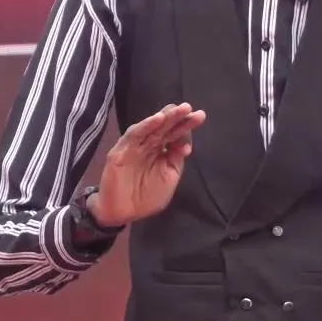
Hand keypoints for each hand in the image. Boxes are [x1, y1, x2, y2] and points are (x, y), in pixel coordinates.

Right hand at [87, 103, 206, 228]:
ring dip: (164, 117)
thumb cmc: (147, 197)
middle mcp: (149, 145)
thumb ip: (175, 160)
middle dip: (178, 117)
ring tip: (178, 110)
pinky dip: (145, 126)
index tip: (200, 116)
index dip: (186, 125)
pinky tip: (157, 119)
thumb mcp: (168, 178)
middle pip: (165, 127)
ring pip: (151, 127)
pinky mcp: (121, 150)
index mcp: (161, 151)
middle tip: (189, 107)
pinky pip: (134, 135)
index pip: (175, 134)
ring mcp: (135, 146)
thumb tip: (186, 144)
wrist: (123, 212)